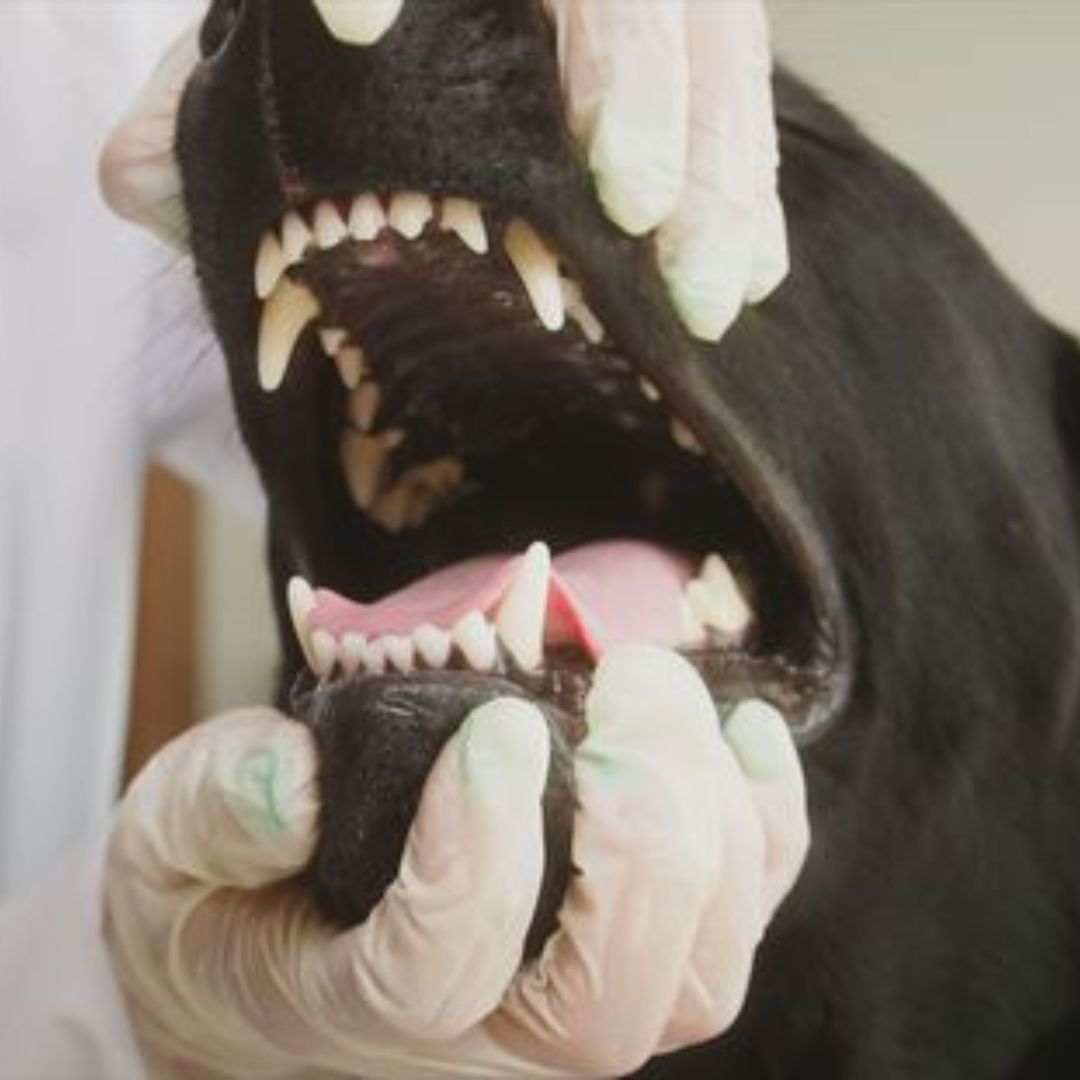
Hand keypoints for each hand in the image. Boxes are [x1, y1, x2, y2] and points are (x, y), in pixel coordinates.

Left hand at [101, 2, 786, 340]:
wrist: (417, 4)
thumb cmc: (350, 38)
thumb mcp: (275, 54)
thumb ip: (207, 99)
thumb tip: (130, 184)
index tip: (348, 28)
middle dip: (630, 86)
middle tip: (631, 209)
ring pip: (712, 39)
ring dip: (718, 170)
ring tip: (704, 290)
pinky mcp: (699, 37)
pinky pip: (744, 99)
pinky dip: (747, 193)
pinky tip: (745, 277)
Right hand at [105, 648, 807, 1076]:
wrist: (271, 939)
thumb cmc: (225, 888)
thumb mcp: (175, 837)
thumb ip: (218, 809)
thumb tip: (295, 779)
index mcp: (356, 1008)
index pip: (440, 975)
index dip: (482, 855)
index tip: (497, 725)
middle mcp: (484, 1033)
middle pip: (605, 1002)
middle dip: (640, 836)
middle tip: (625, 682)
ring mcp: (567, 1002)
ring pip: (695, 979)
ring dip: (713, 826)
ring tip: (663, 691)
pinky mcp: (627, 950)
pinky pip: (737, 922)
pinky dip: (765, 830)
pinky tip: (744, 732)